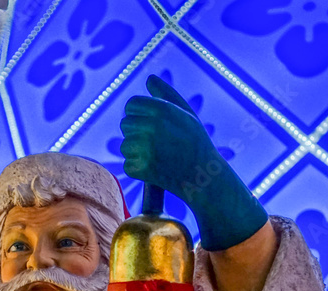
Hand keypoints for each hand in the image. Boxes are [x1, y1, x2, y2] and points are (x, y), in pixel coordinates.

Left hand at [120, 74, 267, 250]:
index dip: (138, 113)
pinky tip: (156, 168)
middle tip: (157, 142)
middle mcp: (151, 127)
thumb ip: (166, 94)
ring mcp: (144, 149)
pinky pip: (127, 164)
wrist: (203, 176)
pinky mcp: (139, 169)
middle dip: (136, 132)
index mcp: (161, 110)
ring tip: (158, 156)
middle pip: (125, 124)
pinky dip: (138, 168)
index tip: (150, 123)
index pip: (131, 104)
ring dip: (136, 151)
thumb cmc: (195, 142)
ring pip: (124, 145)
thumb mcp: (186, 113)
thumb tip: (149, 78)